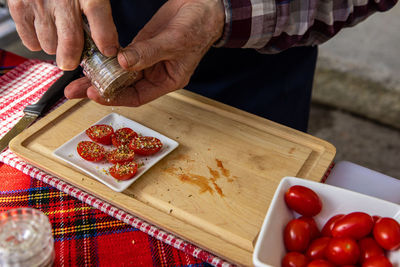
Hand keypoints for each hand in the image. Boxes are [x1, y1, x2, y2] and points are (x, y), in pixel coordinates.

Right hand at [8, 0, 117, 69]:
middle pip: (70, 40)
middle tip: (75, 59)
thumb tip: (108, 47)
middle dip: (74, 58)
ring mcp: (39, 3)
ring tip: (58, 35)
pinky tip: (44, 31)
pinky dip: (39, 43)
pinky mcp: (20, 7)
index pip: (97, 12)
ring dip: (56, 47)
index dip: (104, 36)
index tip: (109, 51)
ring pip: (50, 46)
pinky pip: (31, 43)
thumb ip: (99, 16)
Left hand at [64, 0, 224, 105]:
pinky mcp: (140, 46)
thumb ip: (149, 53)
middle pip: (124, 87)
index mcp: (166, 81)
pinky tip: (91, 58)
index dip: (115, 97)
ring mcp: (146, 60)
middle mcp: (154, 74)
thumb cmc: (199, 27)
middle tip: (74, 91)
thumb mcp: (175, 42)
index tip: (95, 93)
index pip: (137, 96)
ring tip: (76, 78)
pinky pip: (120, 55)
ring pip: (119, 72)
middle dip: (99, 89)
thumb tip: (123, 63)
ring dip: (98, 74)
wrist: (204, 6)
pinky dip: (106, 57)